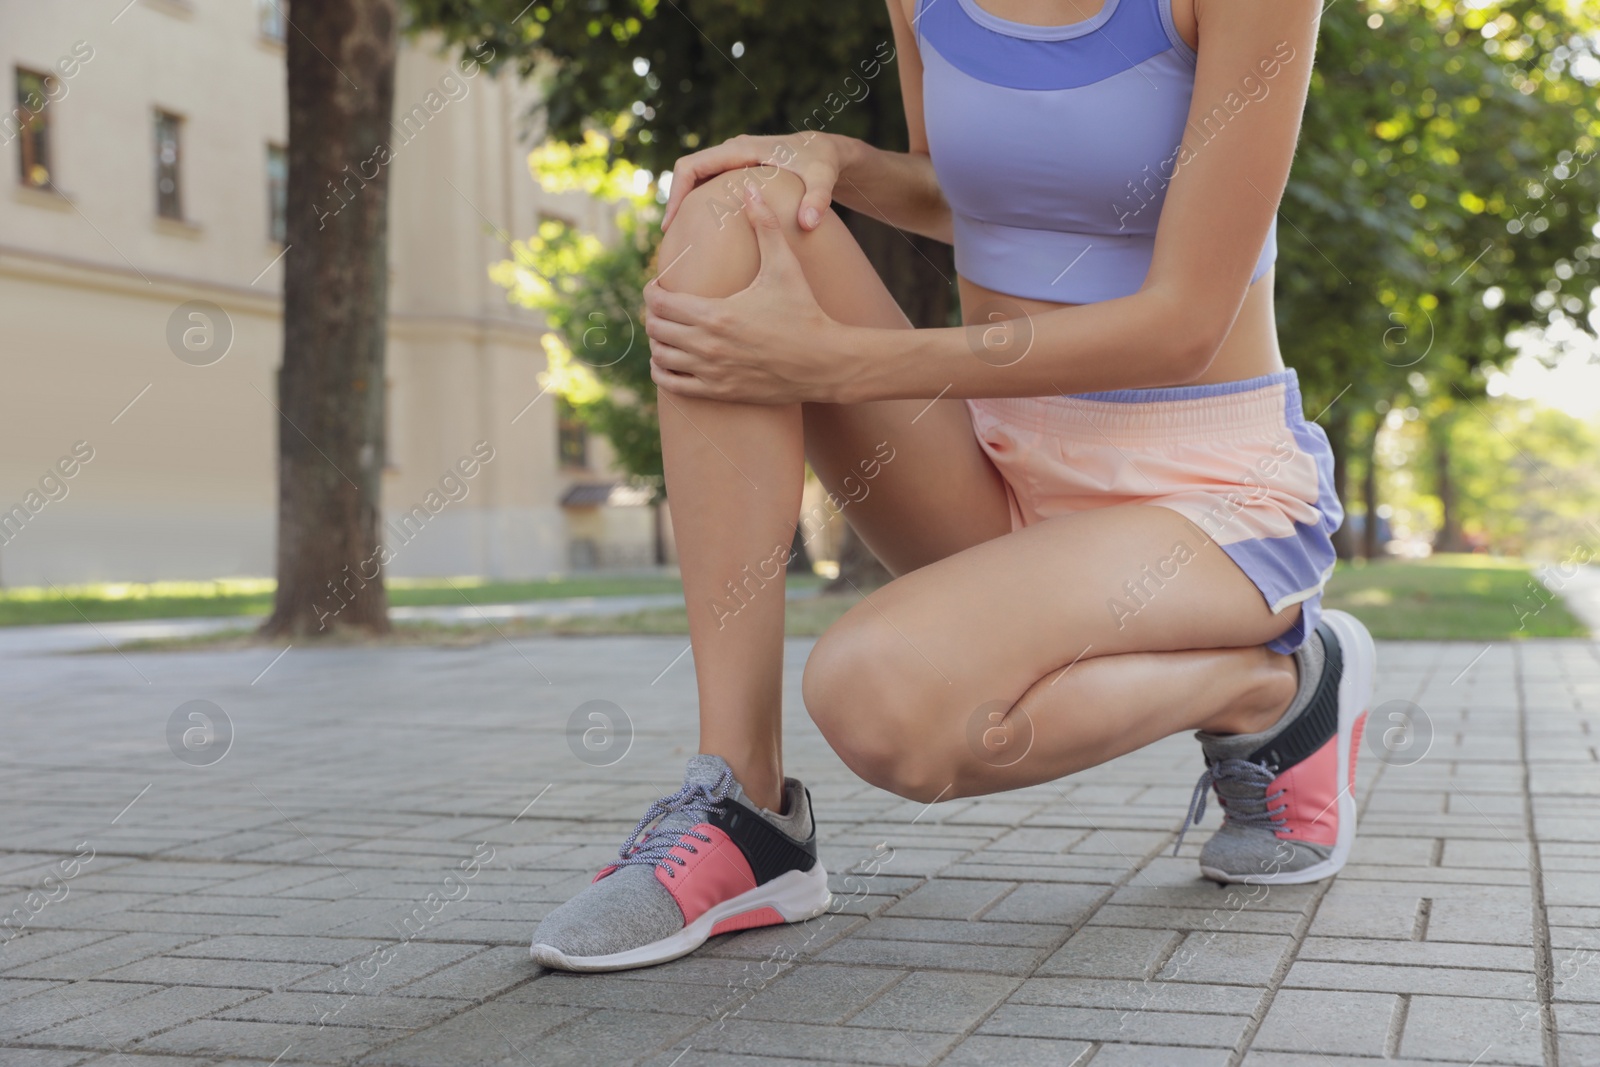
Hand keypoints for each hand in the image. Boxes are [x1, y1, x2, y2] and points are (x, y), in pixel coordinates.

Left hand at [646, 180, 850, 403]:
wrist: (824, 362)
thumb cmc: (804, 312)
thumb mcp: (785, 266)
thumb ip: (765, 226)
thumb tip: (752, 187)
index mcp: (715, 313)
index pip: (659, 301)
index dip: (652, 289)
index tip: (660, 283)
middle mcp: (707, 345)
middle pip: (655, 327)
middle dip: (654, 313)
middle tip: (665, 305)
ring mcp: (710, 372)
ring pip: (659, 356)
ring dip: (657, 341)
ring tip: (668, 330)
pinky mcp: (718, 392)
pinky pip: (671, 384)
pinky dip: (663, 371)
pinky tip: (671, 359)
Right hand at [661, 132, 845, 233]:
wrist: (828, 150)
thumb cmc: (824, 163)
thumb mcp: (824, 178)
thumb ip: (818, 198)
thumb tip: (809, 224)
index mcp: (742, 150)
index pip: (692, 165)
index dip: (676, 193)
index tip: (671, 223)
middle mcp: (733, 151)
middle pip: (688, 171)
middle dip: (676, 200)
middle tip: (671, 236)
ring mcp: (735, 159)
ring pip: (697, 177)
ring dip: (686, 201)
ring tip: (683, 234)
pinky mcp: (740, 169)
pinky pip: (710, 182)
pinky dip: (700, 201)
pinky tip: (703, 227)